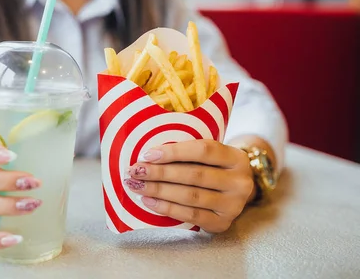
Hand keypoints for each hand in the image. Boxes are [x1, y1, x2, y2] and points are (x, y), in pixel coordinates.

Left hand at [124, 140, 253, 232]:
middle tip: (135, 171)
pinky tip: (149, 201)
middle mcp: (240, 182)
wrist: (234, 192)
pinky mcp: (222, 223)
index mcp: (236, 158)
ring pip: (190, 196)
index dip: (174, 152)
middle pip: (194, 175)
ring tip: (137, 185)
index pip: (203, 150)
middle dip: (160, 172)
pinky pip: (190, 216)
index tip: (147, 154)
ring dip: (159, 190)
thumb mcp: (209, 155)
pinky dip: (167, 208)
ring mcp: (233, 205)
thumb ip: (186, 152)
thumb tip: (148, 155)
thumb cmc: (213, 168)